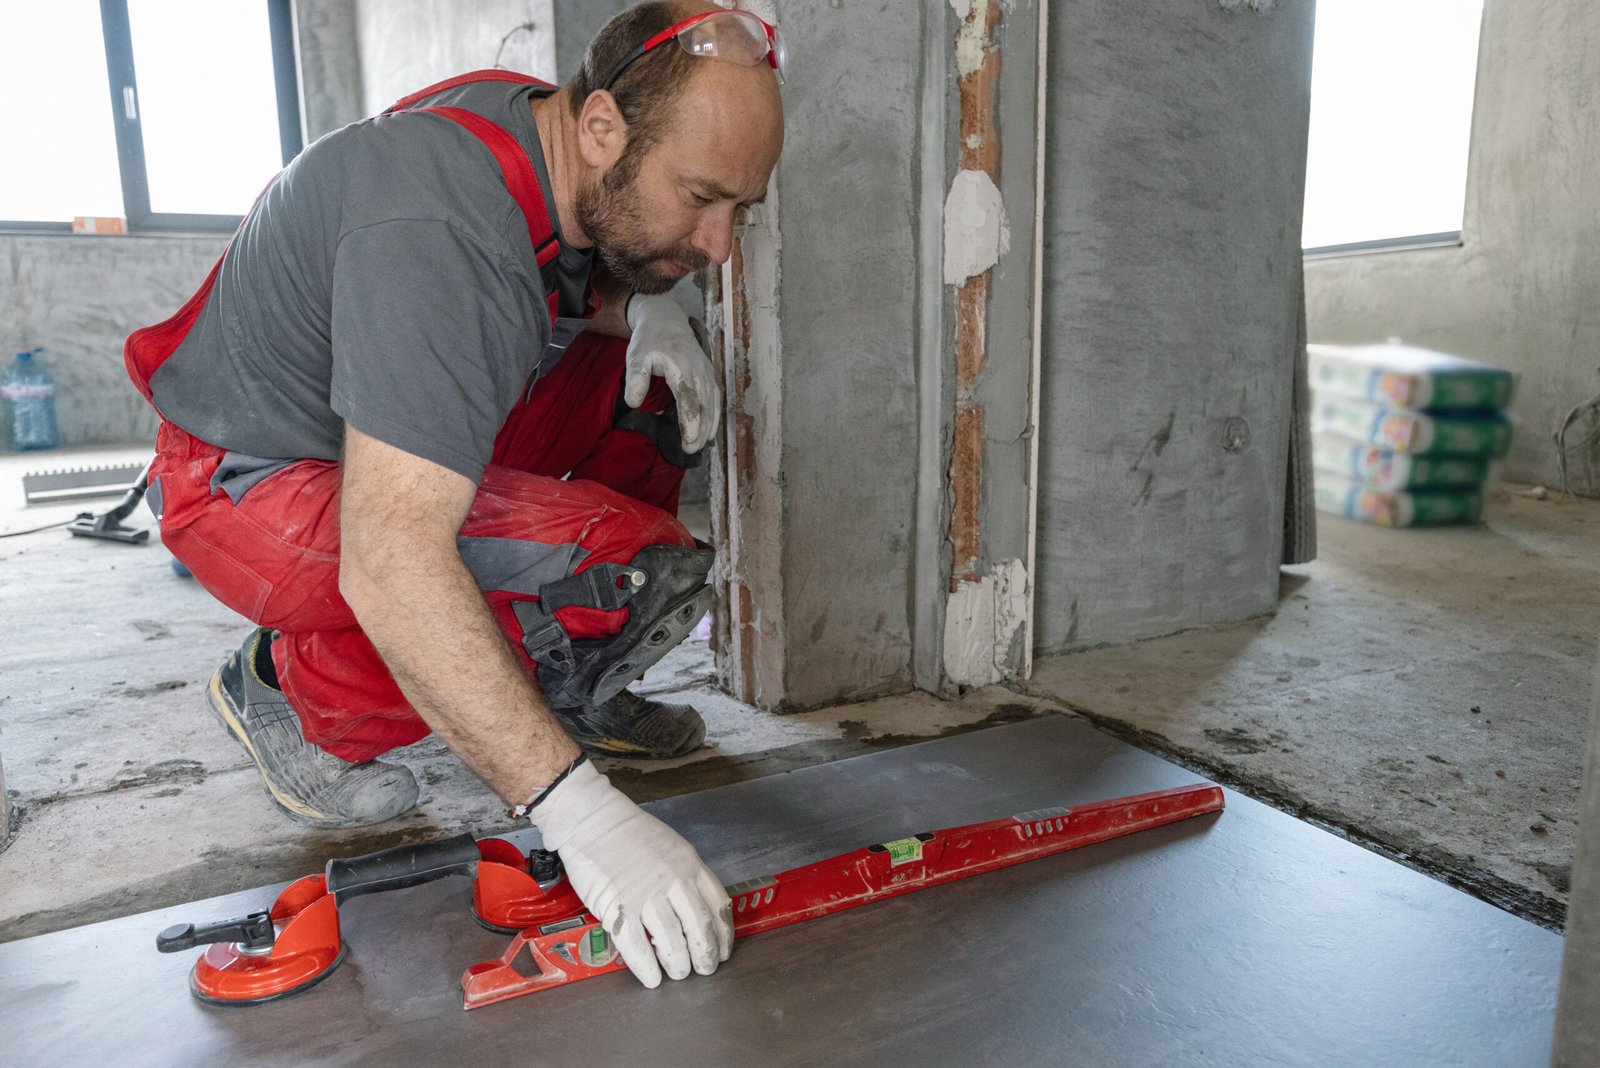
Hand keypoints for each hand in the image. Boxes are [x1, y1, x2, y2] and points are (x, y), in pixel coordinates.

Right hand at [529, 760, 732, 986]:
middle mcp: (674, 883)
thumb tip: (696, 911)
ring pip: (672, 944)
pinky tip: (651, 978)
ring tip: (677, 973)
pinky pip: (637, 948)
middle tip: (704, 970)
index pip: (718, 907)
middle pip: (700, 930)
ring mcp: (646, 897)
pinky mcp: (618, 908)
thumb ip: (687, 876)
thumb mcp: (674, 847)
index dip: (724, 935)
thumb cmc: (631, 834)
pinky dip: (647, 969)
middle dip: (705, 957)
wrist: (593, 820)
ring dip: (678, 966)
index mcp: (690, 866)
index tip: (723, 951)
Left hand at [624, 292, 721, 453]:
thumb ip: (635, 379)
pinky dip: (714, 415)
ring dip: (709, 425)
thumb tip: (634, 403)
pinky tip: (709, 429)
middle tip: (691, 451)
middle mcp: (699, 371)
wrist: (666, 318)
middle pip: (705, 406)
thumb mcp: (636, 356)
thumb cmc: (650, 339)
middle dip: (700, 430)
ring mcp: (707, 372)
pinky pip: (716, 398)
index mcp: (682, 368)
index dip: (691, 424)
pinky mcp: (709, 374)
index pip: (690, 401)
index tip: (687, 443)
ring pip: (713, 404)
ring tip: (700, 445)